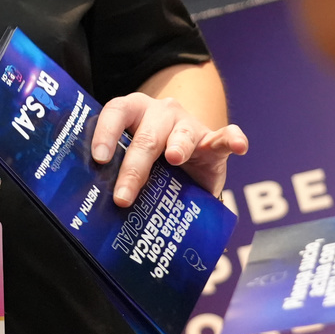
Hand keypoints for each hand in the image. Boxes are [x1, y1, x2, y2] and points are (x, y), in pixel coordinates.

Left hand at [92, 92, 246, 205]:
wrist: (183, 154)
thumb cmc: (149, 160)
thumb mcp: (131, 162)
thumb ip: (116, 175)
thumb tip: (96, 220)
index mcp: (134, 113)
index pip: (116, 113)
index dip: (106, 133)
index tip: (99, 159)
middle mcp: (161, 114)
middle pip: (146, 137)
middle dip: (134, 168)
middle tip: (123, 197)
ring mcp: (188, 126)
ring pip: (181, 135)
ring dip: (177, 146)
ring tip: (173, 158)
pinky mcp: (212, 142)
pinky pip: (224, 137)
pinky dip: (232, 139)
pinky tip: (239, 146)